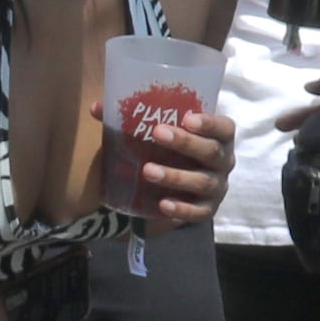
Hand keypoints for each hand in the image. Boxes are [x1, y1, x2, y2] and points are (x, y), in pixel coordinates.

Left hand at [122, 108, 233, 229]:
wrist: (175, 184)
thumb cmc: (170, 149)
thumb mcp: (159, 132)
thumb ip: (133, 118)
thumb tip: (96, 108)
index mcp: (218, 136)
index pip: (223, 126)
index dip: (209, 122)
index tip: (186, 117)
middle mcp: (223, 161)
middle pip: (211, 152)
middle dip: (185, 143)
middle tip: (156, 133)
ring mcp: (217, 187)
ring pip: (202, 182)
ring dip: (175, 176)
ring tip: (148, 171)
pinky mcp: (207, 210)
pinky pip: (198, 212)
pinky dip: (181, 208)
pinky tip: (162, 204)